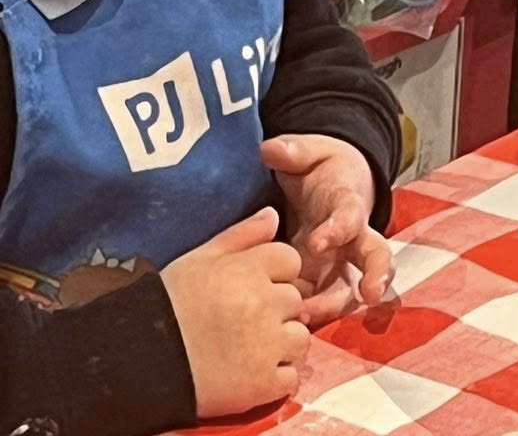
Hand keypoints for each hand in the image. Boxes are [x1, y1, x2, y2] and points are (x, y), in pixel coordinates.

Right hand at [161, 208, 310, 418]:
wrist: (135, 366)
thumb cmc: (167, 307)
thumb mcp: (197, 261)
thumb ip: (241, 236)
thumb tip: (274, 214)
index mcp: (248, 270)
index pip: (290, 261)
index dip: (273, 276)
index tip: (248, 291)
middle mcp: (263, 304)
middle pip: (295, 300)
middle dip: (275, 311)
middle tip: (241, 324)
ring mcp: (267, 345)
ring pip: (299, 339)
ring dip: (280, 346)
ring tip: (245, 351)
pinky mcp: (263, 384)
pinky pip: (291, 378)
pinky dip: (275, 379)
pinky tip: (247, 374)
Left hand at [262, 134, 392, 326]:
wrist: (336, 185)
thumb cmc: (323, 170)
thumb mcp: (310, 152)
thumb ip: (293, 150)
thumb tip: (271, 149)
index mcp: (348, 204)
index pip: (350, 216)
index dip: (337, 229)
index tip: (318, 241)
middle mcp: (353, 238)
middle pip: (375, 257)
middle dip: (376, 275)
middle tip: (369, 294)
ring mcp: (341, 263)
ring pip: (350, 288)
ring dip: (335, 306)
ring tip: (308, 320)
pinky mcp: (324, 281)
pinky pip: (324, 303)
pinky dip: (311, 317)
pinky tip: (290, 327)